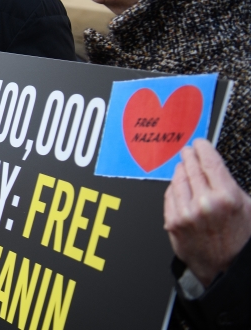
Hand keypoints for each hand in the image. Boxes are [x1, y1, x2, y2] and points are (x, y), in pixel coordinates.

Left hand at [164, 138, 250, 286]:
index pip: (209, 161)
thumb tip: (213, 162)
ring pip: (177, 179)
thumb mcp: (248, 207)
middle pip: (190, 167)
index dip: (202, 147)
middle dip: (189, 156)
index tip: (199, 143)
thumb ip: (230, 183)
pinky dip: (174, 187)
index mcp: (227, 197)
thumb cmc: (241, 238)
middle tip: (188, 150)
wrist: (227, 268)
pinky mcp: (173, 222)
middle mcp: (204, 204)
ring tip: (184, 167)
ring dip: (180, 170)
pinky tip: (179, 186)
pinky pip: (169, 195)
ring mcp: (186, 213)